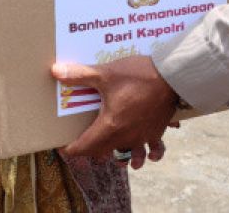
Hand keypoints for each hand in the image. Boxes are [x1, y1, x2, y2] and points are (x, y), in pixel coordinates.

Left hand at [52, 56, 178, 167]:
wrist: (172, 76)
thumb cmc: (138, 75)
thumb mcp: (106, 73)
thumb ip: (80, 75)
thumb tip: (55, 71)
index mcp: (109, 127)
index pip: (84, 148)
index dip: (70, 149)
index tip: (63, 147)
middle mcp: (126, 137)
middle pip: (104, 153)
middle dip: (92, 152)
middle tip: (85, 143)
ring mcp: (143, 137)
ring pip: (130, 157)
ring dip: (122, 157)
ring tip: (118, 156)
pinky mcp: (157, 131)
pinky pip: (154, 149)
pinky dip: (151, 153)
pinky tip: (149, 152)